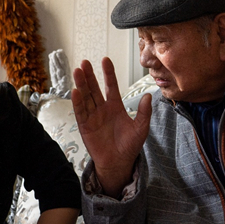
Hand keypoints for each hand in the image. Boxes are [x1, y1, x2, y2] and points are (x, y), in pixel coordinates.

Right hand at [71, 58, 151, 196]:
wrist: (119, 163)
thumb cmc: (130, 146)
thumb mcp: (141, 128)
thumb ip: (144, 113)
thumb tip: (149, 96)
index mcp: (115, 106)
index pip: (111, 86)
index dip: (108, 73)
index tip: (105, 59)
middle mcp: (102, 109)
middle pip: (94, 89)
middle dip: (89, 76)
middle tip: (85, 62)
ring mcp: (92, 116)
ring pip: (86, 97)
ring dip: (81, 84)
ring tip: (78, 71)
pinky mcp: (85, 126)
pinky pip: (80, 112)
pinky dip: (78, 102)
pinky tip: (75, 91)